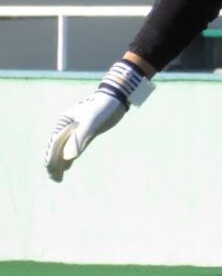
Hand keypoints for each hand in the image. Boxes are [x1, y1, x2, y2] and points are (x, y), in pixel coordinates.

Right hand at [45, 60, 153, 182]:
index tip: (50, 170)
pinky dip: (69, 156)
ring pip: (64, 148)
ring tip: (57, 177)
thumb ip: (80, 138)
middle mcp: (67, 126)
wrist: (117, 98)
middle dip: (54, 163)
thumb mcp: (92, 122)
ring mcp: (76, 129)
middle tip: (54, 178)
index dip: (52, 157)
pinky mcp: (86, 132)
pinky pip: (74, 146)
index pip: (55, 143)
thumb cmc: (103, 107)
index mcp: (64, 121)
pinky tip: (68, 165)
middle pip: (57, 147)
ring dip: (60, 162)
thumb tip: (69, 157)